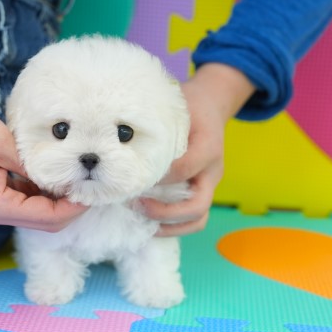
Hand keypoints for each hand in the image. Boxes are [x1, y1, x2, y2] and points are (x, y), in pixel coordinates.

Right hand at [0, 61, 87, 230]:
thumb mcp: (1, 143)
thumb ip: (34, 164)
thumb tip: (62, 176)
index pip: (47, 219)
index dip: (74, 207)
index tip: (94, 189)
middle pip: (41, 220)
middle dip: (68, 204)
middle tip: (90, 181)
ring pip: (31, 209)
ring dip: (53, 195)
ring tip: (75, 173)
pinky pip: (19, 196)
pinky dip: (37, 187)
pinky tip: (51, 168)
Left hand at [140, 63, 254, 235]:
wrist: (210, 106)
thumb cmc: (188, 106)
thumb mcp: (174, 105)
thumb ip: (155, 121)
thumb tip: (118, 135)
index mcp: (208, 147)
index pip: (183, 169)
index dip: (158, 177)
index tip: (132, 176)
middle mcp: (212, 171)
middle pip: (197, 205)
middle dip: (164, 211)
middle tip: (135, 203)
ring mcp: (209, 184)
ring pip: (198, 219)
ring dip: (169, 225)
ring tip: (141, 220)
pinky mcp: (201, 191)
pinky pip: (193, 218)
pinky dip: (172, 226)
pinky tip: (148, 223)